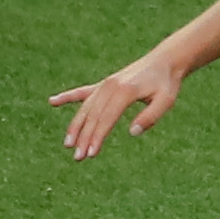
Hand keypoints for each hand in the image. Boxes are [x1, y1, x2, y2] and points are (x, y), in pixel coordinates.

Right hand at [51, 51, 187, 159]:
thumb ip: (150, 117)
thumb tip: (131, 132)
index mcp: (124, 91)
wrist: (164, 61)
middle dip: (84, 138)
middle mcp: (110, 87)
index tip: (90, 153)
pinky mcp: (103, 84)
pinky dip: (67, 97)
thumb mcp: (165, 101)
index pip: (106, 118)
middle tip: (78, 158)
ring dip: (75, 127)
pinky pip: (82, 92)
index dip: (97, 137)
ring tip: (67, 145)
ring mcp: (105, 85)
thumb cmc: (166, 83)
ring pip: (86, 108)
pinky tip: (52, 101)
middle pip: (93, 116)